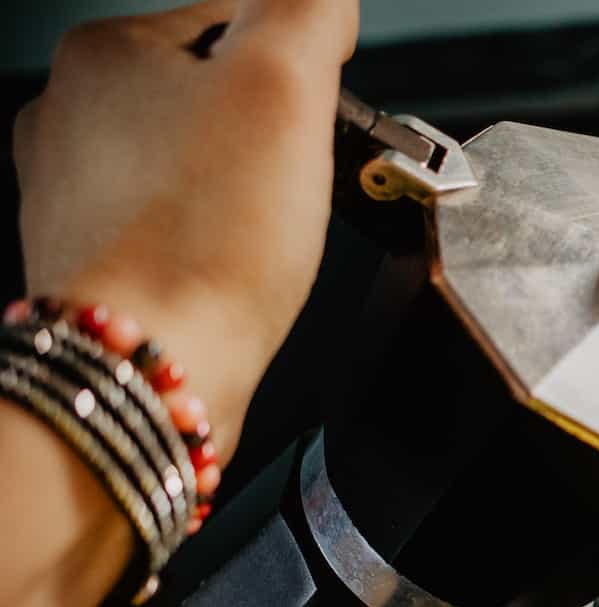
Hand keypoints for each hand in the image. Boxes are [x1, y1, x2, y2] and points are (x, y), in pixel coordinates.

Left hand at [12, 0, 358, 452]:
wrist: (150, 367)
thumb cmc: (206, 241)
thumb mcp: (284, 85)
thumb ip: (307, 9)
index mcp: (104, 52)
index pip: (234, 20)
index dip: (299, 70)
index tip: (319, 121)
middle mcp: (68, 115)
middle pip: (210, 98)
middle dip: (267, 138)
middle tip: (296, 184)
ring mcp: (70, 194)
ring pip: (191, 167)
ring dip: (241, 195)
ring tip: (263, 236)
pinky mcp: (91, 263)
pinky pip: (172, 231)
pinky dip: (211, 246)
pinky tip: (228, 272)